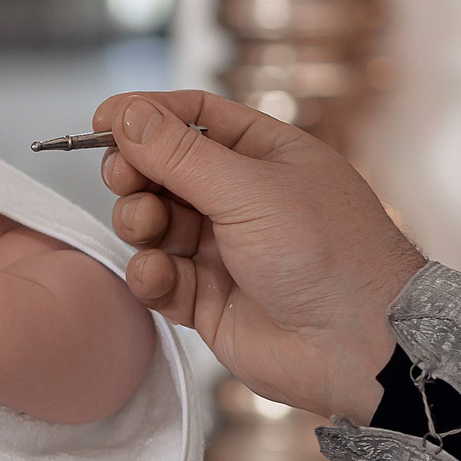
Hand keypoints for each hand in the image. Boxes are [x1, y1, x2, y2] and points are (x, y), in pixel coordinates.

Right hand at [95, 91, 420, 422]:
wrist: (360, 347)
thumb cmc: (328, 254)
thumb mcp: (250, 189)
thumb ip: (179, 154)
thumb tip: (126, 113)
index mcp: (264, 154)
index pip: (192, 117)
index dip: (144, 115)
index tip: (100, 122)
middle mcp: (241, 198)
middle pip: (162, 170)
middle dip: (135, 173)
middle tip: (125, 181)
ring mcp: (223, 250)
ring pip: (153, 224)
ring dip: (140, 222)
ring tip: (150, 230)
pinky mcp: (207, 299)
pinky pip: (159, 276)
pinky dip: (150, 274)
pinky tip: (158, 276)